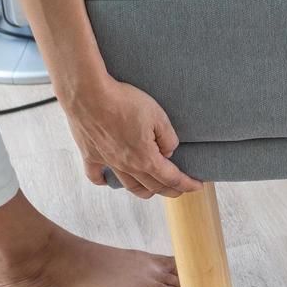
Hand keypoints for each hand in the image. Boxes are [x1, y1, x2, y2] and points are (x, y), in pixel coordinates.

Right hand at [65, 78, 200, 197]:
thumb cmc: (125, 103)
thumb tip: (168, 152)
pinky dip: (104, 181)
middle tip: (180, 190)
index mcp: (146, 158)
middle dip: (170, 190)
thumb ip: (168, 138)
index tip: (197, 186)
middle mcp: (127, 166)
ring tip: (152, 190)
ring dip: (144, 191)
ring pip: (128, 186)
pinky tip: (107, 180)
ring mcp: (107, 162)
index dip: (186, 183)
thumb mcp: (158, 116)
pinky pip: (96, 176)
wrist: (88, 96)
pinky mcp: (90, 155)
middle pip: (152, 186)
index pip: (171, 178)